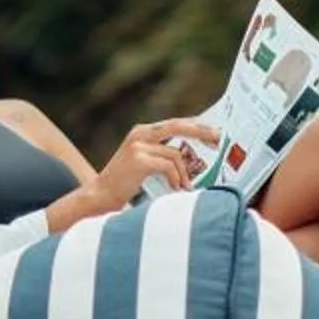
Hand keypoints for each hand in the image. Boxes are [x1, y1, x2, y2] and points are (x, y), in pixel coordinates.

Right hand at [83, 118, 223, 213]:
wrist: (100, 196)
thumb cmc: (125, 183)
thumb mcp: (144, 161)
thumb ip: (163, 154)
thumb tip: (192, 156)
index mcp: (142, 131)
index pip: (175, 123)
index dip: (197, 126)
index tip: (215, 133)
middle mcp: (140, 133)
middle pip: (178, 126)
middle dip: (202, 132)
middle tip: (219, 140)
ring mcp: (138, 145)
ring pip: (175, 154)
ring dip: (184, 173)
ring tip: (184, 187)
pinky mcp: (139, 159)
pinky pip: (168, 166)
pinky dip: (175, 178)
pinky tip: (175, 189)